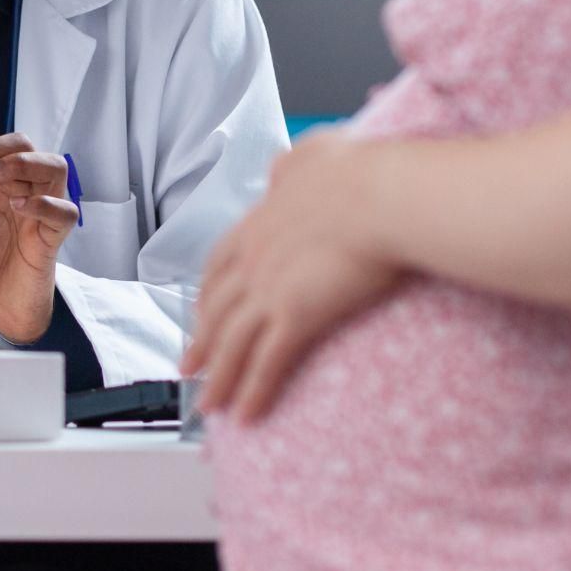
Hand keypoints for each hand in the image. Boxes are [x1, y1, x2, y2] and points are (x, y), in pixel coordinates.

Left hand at [182, 133, 402, 423]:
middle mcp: (254, 258)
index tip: (198, 313)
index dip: (205, 293)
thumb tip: (280, 166)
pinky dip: (253, 392)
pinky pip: (266, 363)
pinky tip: (246, 416)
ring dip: (218, 379)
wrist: (382, 193)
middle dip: (200, 342)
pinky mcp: (295, 315)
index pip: (219, 264)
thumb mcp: (315, 155)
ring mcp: (270, 288)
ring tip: (208, 407)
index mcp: (259, 222)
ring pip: (232, 343)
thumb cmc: (361, 170)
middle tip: (188, 369)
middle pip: (216, 310)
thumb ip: (293, 165)